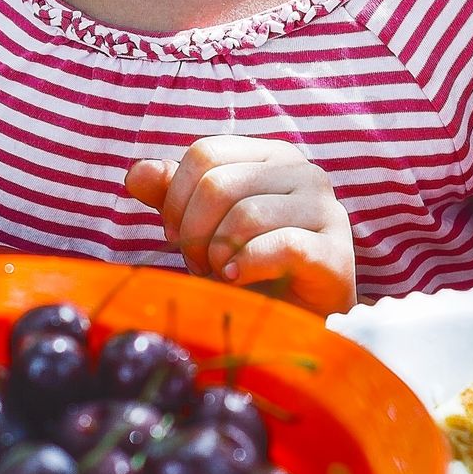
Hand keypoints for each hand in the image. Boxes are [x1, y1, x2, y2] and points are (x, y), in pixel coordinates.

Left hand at [125, 136, 356, 316]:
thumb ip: (171, 195)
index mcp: (270, 156)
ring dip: (218, 255)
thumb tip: (137, 173)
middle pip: (219, 184)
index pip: (205, 152)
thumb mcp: (203, 227)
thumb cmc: (249, 267)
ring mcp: (325, 209)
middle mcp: (303, 172)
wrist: (299, 320)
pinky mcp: (336, 251)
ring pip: (246, 215)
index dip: (177, 198)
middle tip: (198, 264)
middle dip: (194, 233)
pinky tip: (236, 279)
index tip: (177, 236)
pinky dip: (247, 266)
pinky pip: (281, 246)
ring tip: (220, 275)